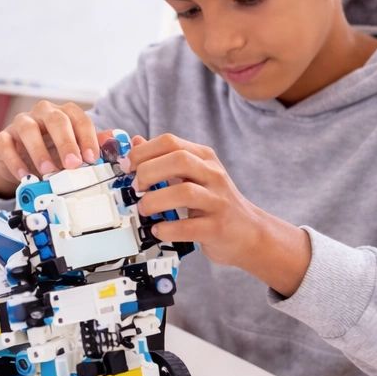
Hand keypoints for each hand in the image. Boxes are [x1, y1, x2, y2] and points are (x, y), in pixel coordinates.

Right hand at [0, 100, 113, 195]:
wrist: (21, 158)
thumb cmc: (52, 151)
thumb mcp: (73, 149)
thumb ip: (92, 144)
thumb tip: (114, 141)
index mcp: (63, 113)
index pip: (78, 117)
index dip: (87, 136)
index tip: (92, 157)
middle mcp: (42, 113)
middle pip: (55, 119)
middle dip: (66, 142)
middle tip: (73, 164)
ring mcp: (20, 123)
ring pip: (28, 128)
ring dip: (39, 150)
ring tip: (48, 171)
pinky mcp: (3, 137)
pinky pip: (5, 145)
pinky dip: (14, 161)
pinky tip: (25, 176)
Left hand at [126, 133, 311, 295]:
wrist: (249, 233)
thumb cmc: (215, 203)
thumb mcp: (194, 176)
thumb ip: (165, 160)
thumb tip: (136, 142)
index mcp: (204, 158)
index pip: (170, 141)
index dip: (142, 152)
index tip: (127, 167)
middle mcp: (213, 175)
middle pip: (178, 160)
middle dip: (148, 172)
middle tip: (136, 188)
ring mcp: (218, 201)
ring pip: (184, 192)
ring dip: (154, 201)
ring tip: (144, 210)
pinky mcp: (217, 228)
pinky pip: (188, 226)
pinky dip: (167, 229)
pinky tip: (158, 230)